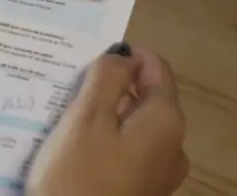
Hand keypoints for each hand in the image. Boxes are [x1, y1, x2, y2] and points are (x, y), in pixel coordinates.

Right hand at [27, 45, 188, 195]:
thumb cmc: (77, 175)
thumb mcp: (86, 118)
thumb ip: (107, 77)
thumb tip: (123, 54)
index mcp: (165, 120)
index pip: (155, 66)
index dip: (122, 56)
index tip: (84, 60)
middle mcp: (173, 144)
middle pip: (144, 96)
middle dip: (108, 86)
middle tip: (67, 87)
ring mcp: (159, 171)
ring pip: (132, 124)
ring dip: (102, 113)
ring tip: (63, 114)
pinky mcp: (141, 188)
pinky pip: (127, 149)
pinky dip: (104, 138)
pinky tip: (73, 146)